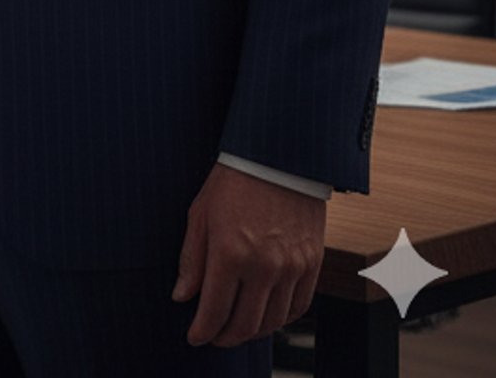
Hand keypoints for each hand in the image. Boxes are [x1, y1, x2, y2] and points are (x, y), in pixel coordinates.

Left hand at [173, 161, 324, 346]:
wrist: (277, 157)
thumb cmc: (233, 181)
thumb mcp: (200, 214)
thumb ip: (191, 259)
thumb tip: (182, 297)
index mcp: (230, 252)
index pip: (215, 310)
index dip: (203, 330)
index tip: (194, 337)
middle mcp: (264, 265)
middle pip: (245, 323)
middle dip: (225, 337)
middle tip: (214, 337)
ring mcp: (292, 267)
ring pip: (273, 320)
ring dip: (253, 332)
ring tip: (238, 329)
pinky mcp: (312, 264)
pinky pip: (299, 307)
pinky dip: (282, 319)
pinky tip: (267, 317)